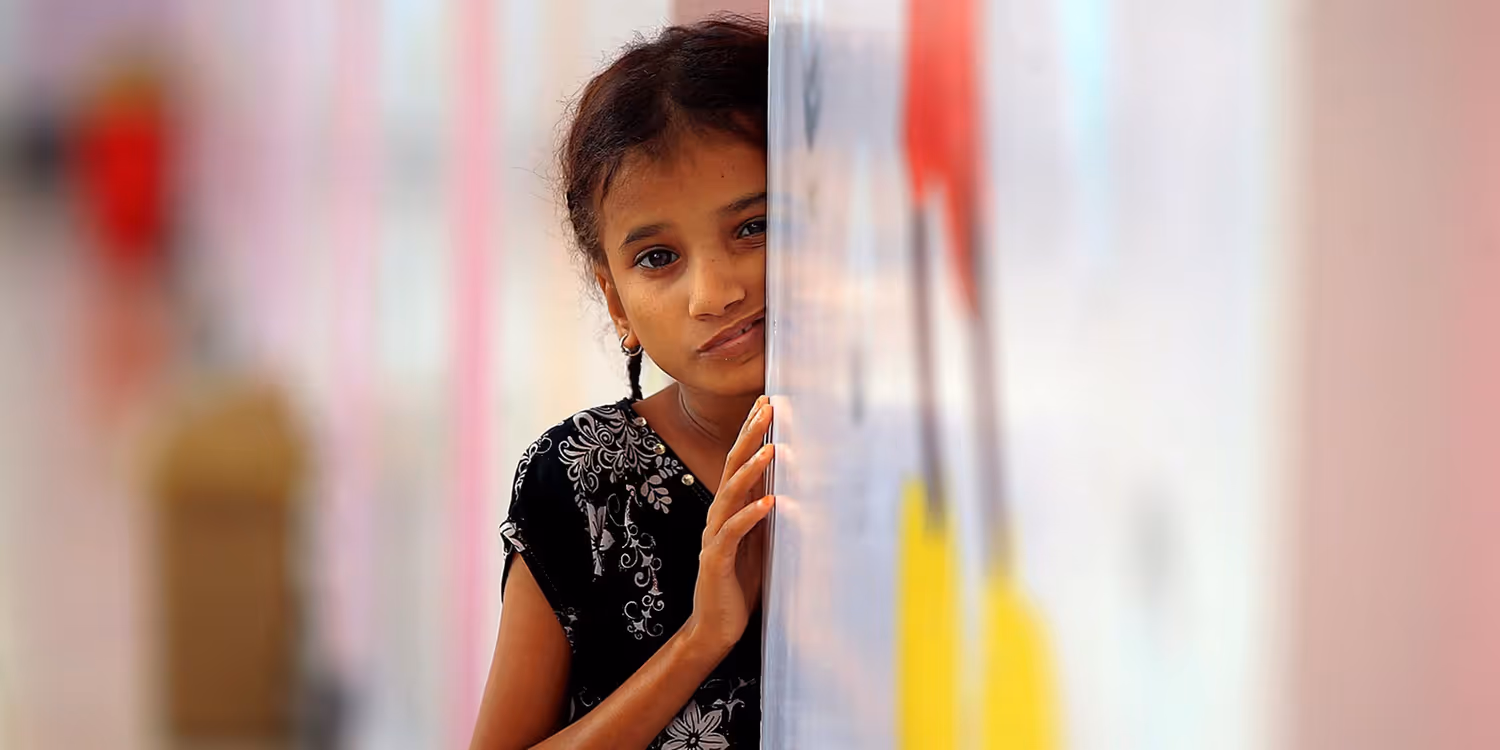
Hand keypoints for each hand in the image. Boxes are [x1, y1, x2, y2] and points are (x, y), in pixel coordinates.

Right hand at [684, 395, 775, 656]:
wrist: (714, 627)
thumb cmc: (739, 584)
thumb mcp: (761, 542)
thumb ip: (768, 514)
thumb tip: (790, 484)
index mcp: (730, 510)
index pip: (739, 462)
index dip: (751, 432)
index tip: (767, 402)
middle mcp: (719, 517)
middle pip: (732, 467)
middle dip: (750, 436)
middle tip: (768, 407)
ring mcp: (714, 537)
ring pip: (730, 495)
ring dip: (752, 470)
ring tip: (772, 449)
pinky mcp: (715, 561)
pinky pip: (732, 534)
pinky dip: (750, 517)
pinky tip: (769, 502)